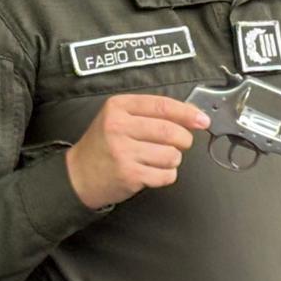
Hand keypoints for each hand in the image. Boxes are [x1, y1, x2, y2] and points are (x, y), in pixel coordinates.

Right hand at [65, 94, 209, 209]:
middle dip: (184, 139)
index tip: (202, 120)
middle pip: (170, 131)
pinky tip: (152, 171)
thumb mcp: (120, 117)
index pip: (162, 105)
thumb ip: (151, 113)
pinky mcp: (129, 175)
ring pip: (172, 154)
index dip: (187, 113)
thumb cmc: (104, 144)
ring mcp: (123, 152)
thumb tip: (191, 115)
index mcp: (118, 107)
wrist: (78, 175)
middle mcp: (119, 127)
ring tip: (158, 158)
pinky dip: (166, 175)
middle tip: (180, 143)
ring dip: (173, 159)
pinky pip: (166, 175)